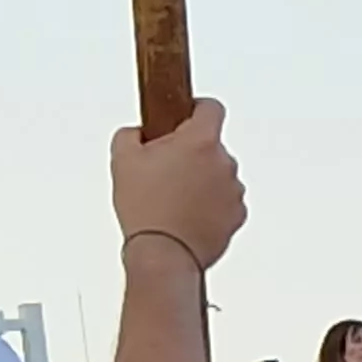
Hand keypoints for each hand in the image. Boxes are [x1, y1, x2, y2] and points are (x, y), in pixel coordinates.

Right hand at [108, 97, 246, 268]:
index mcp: (200, 141)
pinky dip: (209, 206)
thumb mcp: (123, 159)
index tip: (187, 114)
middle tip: (164, 170)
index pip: (212, 108)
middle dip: (191, 153)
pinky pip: (224, 202)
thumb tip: (139, 132)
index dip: (197, 108)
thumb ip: (131, 134)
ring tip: (172, 199)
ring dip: (201, 181)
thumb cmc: (145, 208)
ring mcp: (235, 190)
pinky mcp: (238, 215)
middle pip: (211, 146)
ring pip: (218, 175)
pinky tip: (186, 216)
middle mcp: (225, 162)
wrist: (163, 254)